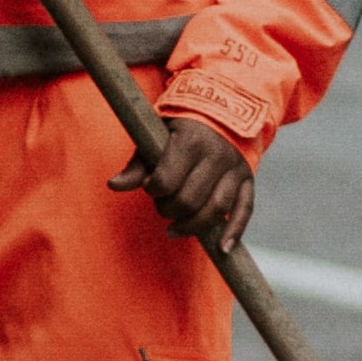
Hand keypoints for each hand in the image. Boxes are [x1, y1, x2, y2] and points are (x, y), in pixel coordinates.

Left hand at [107, 116, 254, 246]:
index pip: (167, 181)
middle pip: (190, 200)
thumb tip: (113, 185)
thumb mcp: (155, 139)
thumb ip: (137, 166)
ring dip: (192, 226)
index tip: (151, 187)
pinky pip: (244, 211)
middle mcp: (216, 155)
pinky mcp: (248, 180)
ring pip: (216, 209)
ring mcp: (235, 169)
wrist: (220, 112)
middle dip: (170, 210)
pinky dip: (234, 232)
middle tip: (163, 205)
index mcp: (191, 141)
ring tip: (176, 229)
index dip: (154, 190)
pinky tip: (222, 248)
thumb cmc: (180, 131)